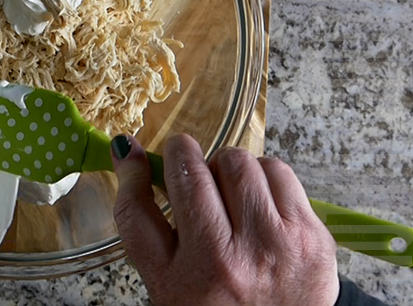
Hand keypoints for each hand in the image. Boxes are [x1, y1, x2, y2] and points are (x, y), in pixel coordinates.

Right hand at [111, 134, 338, 305]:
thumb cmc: (217, 302)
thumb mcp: (166, 279)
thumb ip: (141, 218)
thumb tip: (128, 150)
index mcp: (182, 279)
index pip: (138, 208)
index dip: (132, 170)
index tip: (132, 152)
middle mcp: (226, 262)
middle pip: (191, 171)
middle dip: (185, 160)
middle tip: (191, 174)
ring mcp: (274, 246)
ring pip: (237, 162)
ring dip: (227, 168)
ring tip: (229, 194)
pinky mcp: (311, 236)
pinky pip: (277, 171)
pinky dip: (263, 177)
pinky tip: (259, 203)